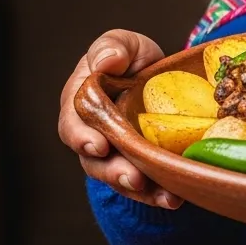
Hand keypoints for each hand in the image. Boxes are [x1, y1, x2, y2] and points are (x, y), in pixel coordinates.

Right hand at [58, 29, 181, 209]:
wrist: (159, 77)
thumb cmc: (131, 60)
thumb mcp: (124, 45)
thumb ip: (112, 48)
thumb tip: (106, 61)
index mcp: (80, 103)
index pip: (72, 123)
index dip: (82, 137)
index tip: (98, 145)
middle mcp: (92, 134)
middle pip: (94, 160)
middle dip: (112, 171)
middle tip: (131, 177)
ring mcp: (115, 153)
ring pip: (117, 177)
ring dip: (137, 188)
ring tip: (160, 194)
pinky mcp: (137, 165)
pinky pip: (144, 185)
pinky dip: (156, 194)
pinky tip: (173, 198)